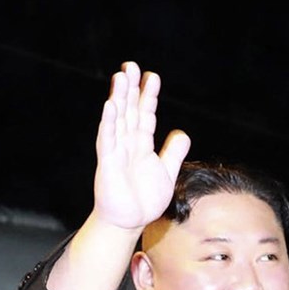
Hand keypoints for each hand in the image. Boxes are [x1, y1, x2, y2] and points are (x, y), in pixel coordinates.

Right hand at [47, 62, 192, 289]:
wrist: (129, 223)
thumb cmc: (144, 200)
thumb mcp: (166, 173)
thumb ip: (173, 153)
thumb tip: (181, 133)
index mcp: (141, 145)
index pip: (145, 115)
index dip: (148, 96)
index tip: (152, 77)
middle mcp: (127, 144)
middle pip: (129, 111)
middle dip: (131, 89)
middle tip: (131, 66)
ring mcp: (116, 152)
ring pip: (118, 119)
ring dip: (118, 98)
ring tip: (120, 77)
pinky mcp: (107, 164)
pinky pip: (107, 140)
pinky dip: (108, 122)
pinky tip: (110, 105)